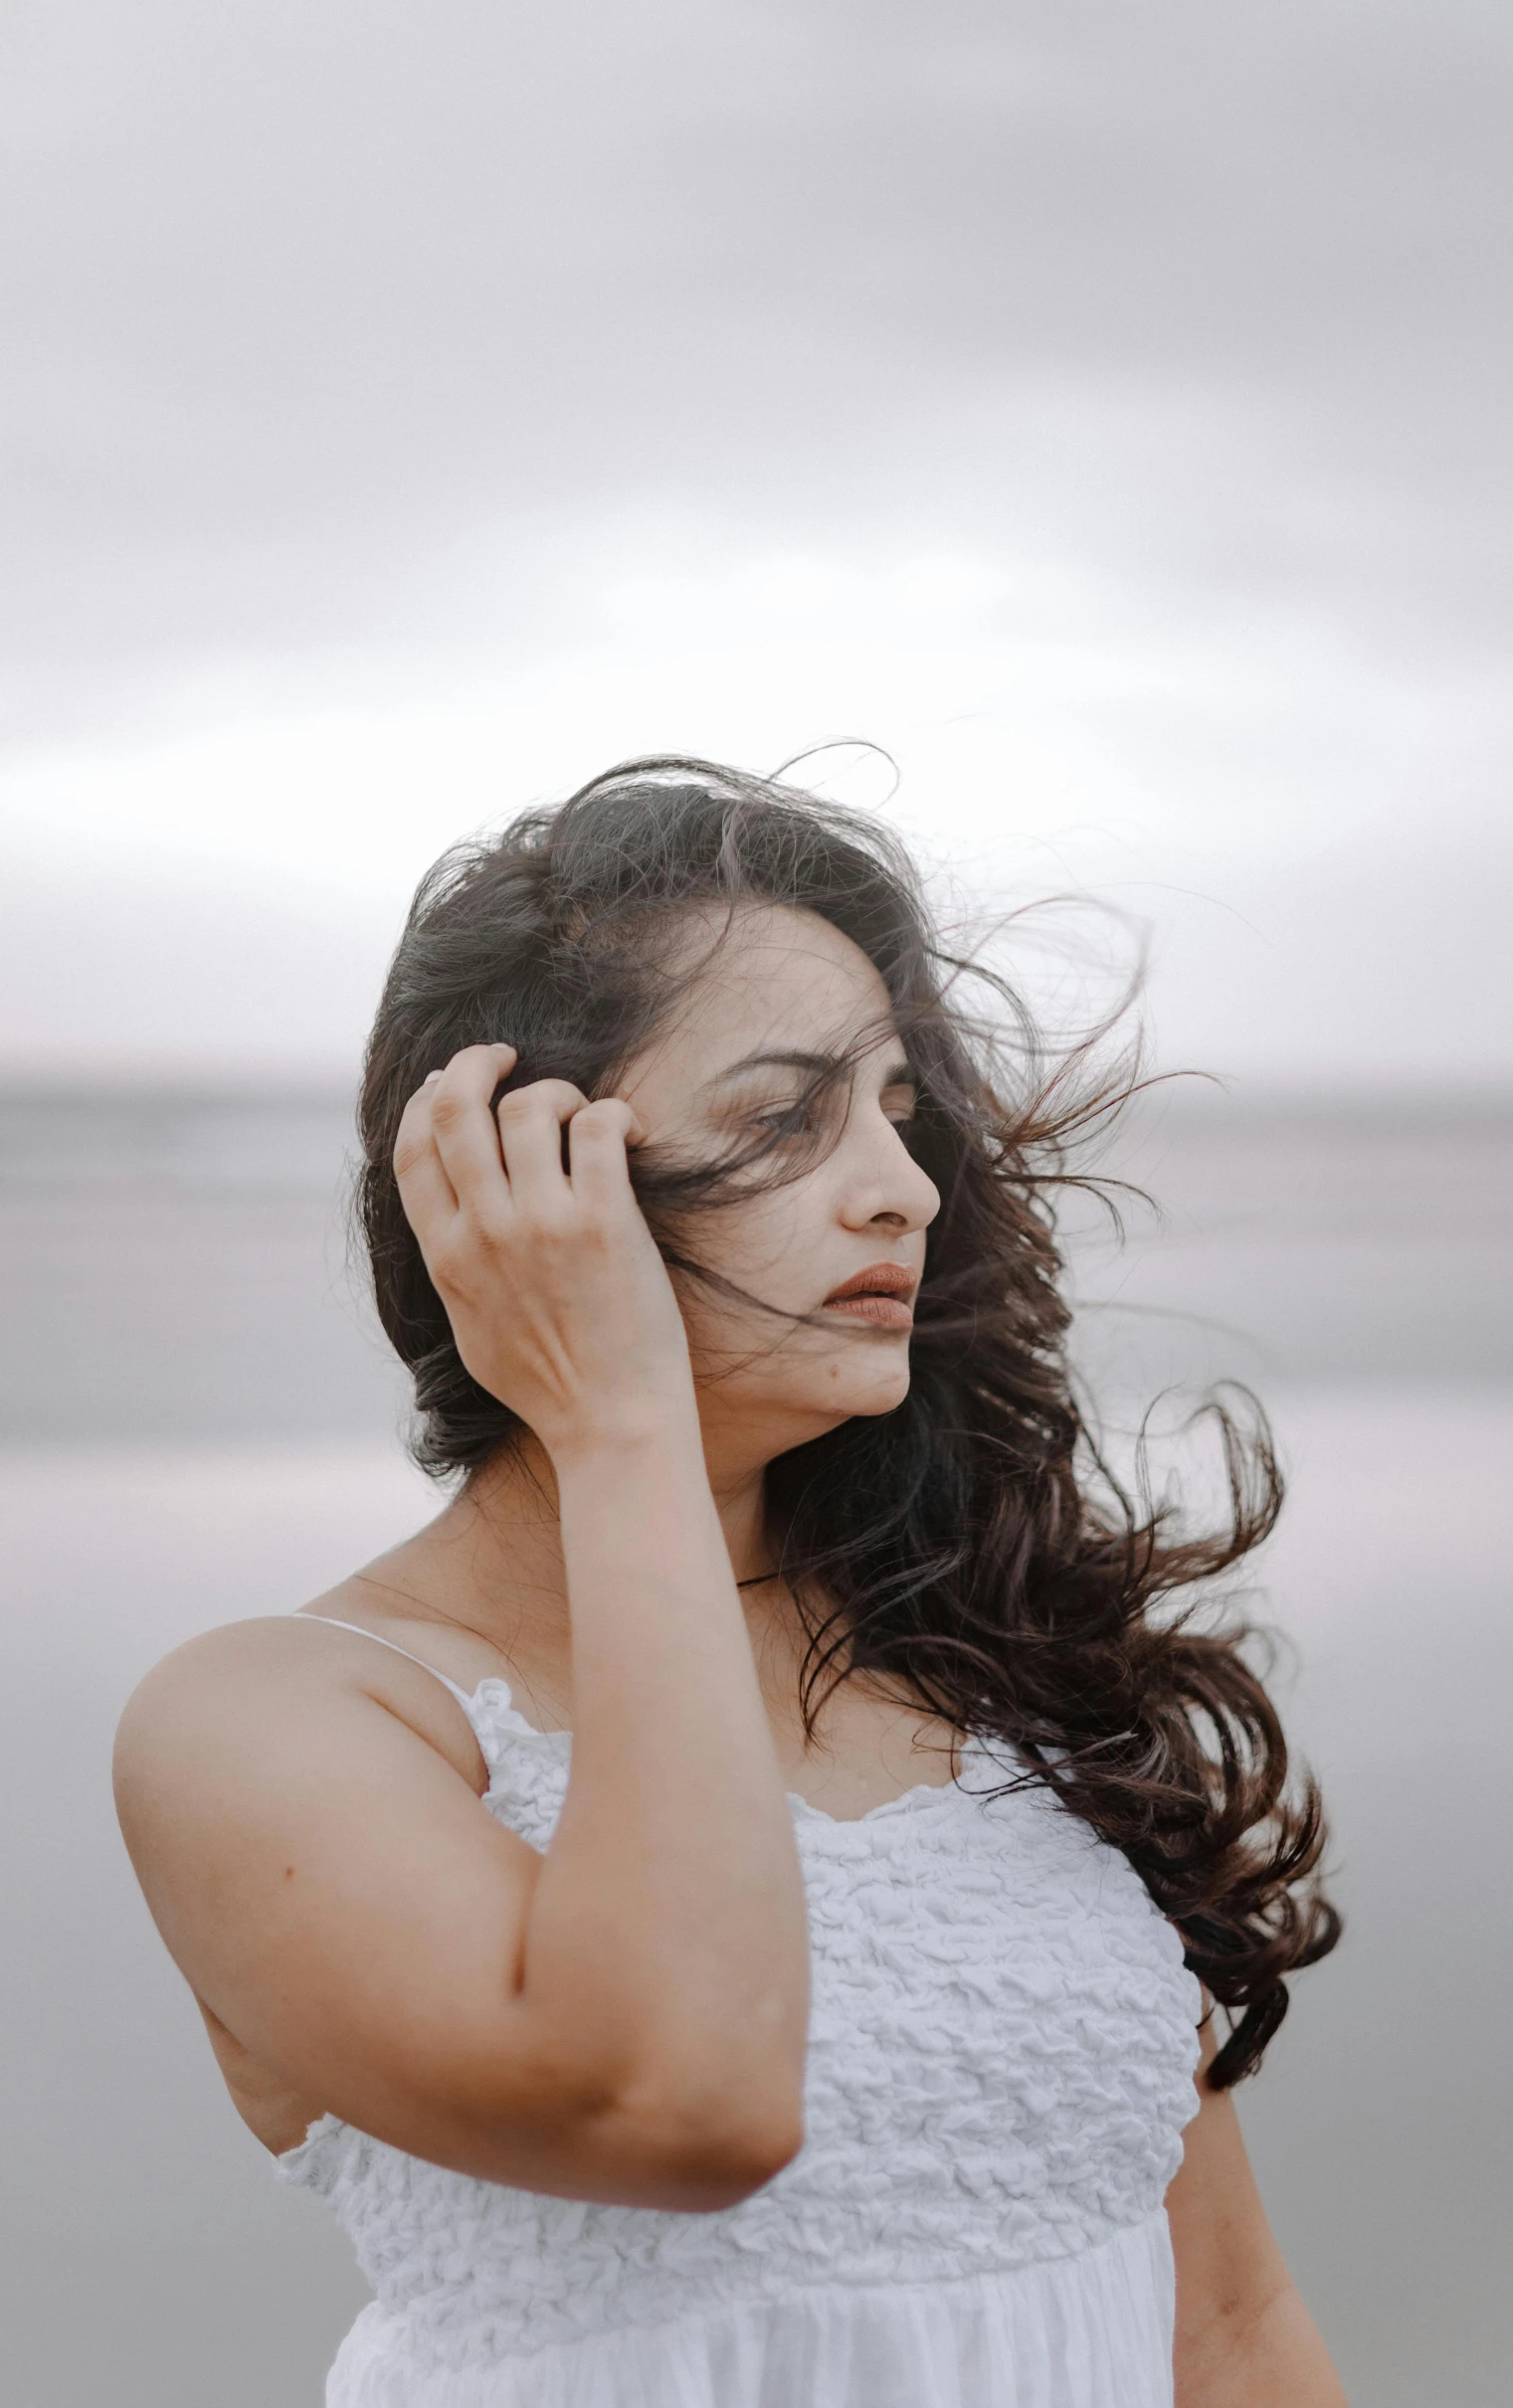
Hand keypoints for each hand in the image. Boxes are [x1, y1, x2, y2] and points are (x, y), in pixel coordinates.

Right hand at [393, 1043, 695, 1459]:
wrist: (611, 1423)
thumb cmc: (548, 1383)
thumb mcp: (469, 1325)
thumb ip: (452, 1261)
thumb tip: (446, 1208)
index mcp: (446, 1255)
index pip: (411, 1146)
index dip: (427, 1098)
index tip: (452, 1081)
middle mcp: (486, 1232)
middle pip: (456, 1107)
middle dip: (477, 1062)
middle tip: (507, 1055)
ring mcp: (544, 1224)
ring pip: (528, 1106)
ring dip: (556, 1092)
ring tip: (580, 1115)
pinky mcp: (606, 1222)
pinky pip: (598, 1126)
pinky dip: (613, 1112)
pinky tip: (628, 1133)